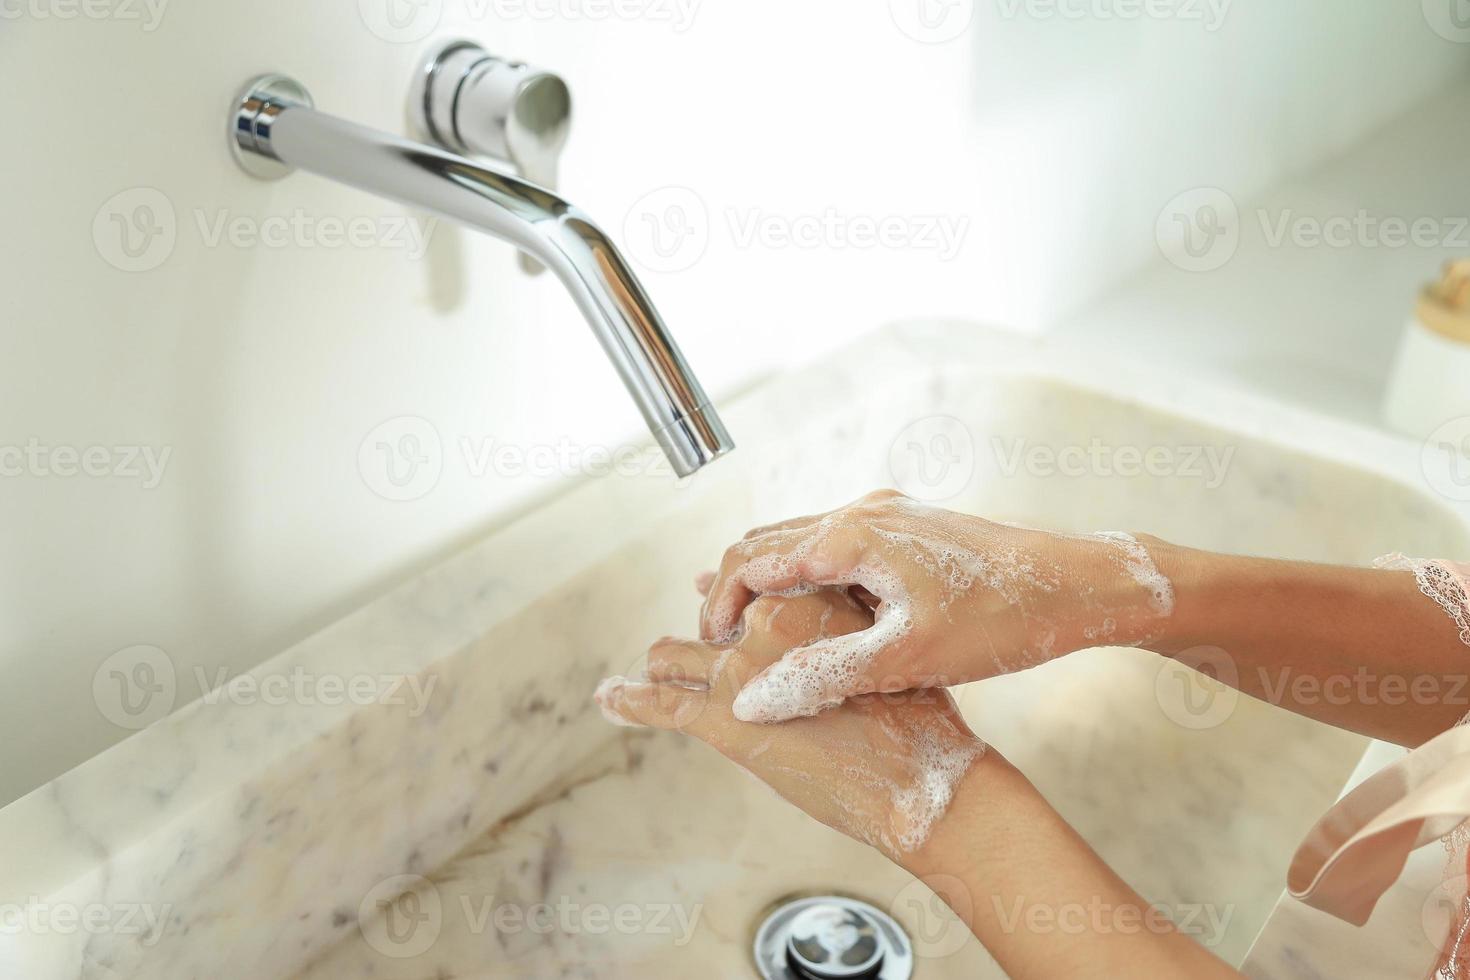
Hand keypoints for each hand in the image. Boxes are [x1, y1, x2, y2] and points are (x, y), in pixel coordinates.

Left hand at [595, 589, 987, 859]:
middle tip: (703, 657)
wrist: (920, 780)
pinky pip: (661, 702)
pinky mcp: (724, 721)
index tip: (717, 600)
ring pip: (674, 654)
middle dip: (703, 640)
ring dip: (663, 665)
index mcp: (806, 596)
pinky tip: (610, 698)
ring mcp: (739, 672)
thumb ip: (837, 620)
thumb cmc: (912, 717)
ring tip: (651, 673)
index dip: (731, 601)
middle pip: (709, 621)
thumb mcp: (879, 645)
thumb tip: (801, 606)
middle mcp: (765, 623)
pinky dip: (630, 700)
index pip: (746, 590)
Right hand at [700, 490, 1175, 721]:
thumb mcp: (906, 659)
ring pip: (804, 542)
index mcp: (851, 535)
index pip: (752, 560)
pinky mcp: (911, 528)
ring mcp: (889, 515)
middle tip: (724, 644)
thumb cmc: (1001, 620)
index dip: (723, 607)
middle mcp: (862, 511)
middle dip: (739, 589)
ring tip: (760, 634)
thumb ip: (822, 675)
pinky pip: (839, 546)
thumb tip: (750, 699)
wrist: (1080, 585)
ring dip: (774, 583)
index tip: (715, 651)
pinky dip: (812, 578)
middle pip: (769, 541)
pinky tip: (820, 619)